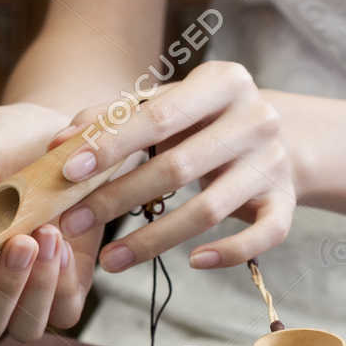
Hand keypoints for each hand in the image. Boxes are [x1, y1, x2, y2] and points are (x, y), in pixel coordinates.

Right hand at [0, 103, 102, 340]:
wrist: (53, 129)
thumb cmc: (2, 146)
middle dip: (2, 291)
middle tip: (20, 241)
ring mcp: (27, 290)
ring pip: (26, 327)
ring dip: (37, 289)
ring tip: (48, 232)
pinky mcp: (67, 285)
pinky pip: (66, 310)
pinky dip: (65, 285)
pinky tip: (64, 244)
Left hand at [55, 62, 296, 273]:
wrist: (279, 136)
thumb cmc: (202, 120)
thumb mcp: (164, 104)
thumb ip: (111, 118)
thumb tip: (58, 143)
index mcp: (223, 82)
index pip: (158, 116)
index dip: (111, 146)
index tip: (68, 173)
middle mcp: (257, 119)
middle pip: (178, 167)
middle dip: (118, 199)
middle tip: (73, 224)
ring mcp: (274, 162)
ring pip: (209, 209)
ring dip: (153, 239)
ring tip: (109, 261)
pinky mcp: (287, 202)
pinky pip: (261, 237)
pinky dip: (227, 253)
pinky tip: (192, 262)